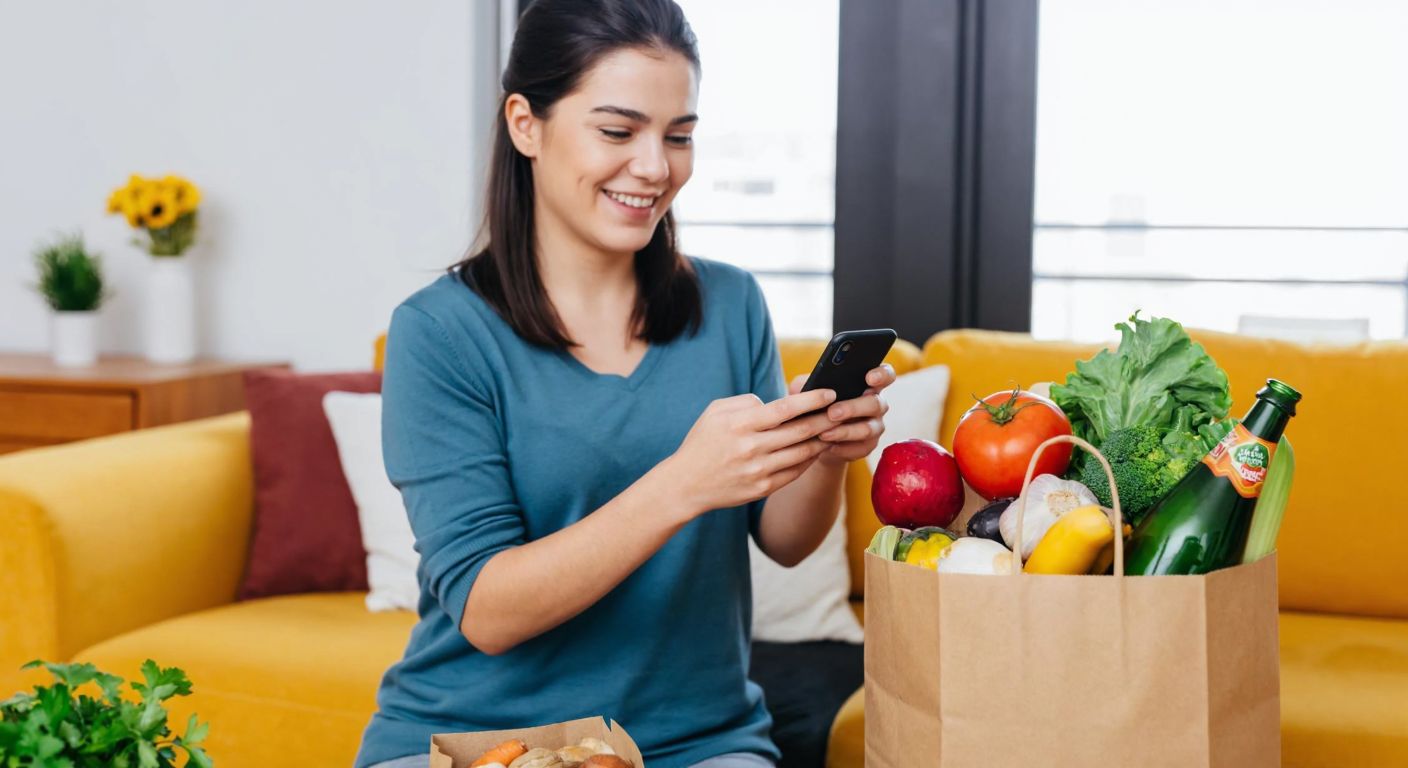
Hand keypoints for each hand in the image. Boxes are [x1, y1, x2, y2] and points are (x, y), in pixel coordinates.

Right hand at [663, 387, 840, 517]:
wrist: (686, 484)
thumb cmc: (702, 442)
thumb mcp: (715, 411)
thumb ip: (746, 402)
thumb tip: (775, 404)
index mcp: (740, 425)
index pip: (785, 409)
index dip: (811, 400)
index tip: (830, 392)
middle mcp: (751, 448)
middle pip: (800, 431)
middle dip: (826, 419)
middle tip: (842, 409)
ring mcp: (758, 471)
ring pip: (802, 453)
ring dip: (822, 439)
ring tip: (835, 428)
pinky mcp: (763, 489)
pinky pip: (795, 472)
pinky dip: (809, 459)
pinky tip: (816, 448)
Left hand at [789, 363, 895, 466]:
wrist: (816, 438)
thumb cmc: (816, 407)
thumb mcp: (808, 393)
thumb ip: (806, 384)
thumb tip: (804, 384)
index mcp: (867, 385)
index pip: (885, 375)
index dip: (881, 375)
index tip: (869, 377)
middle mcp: (876, 404)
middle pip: (875, 403)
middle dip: (853, 408)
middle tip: (832, 413)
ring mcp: (875, 425)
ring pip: (868, 428)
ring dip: (846, 431)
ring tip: (824, 433)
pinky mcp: (869, 445)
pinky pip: (862, 447)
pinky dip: (844, 448)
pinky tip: (830, 447)